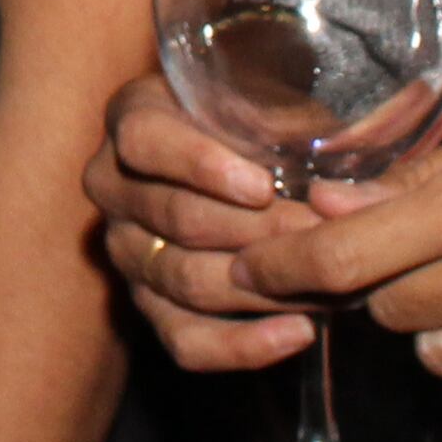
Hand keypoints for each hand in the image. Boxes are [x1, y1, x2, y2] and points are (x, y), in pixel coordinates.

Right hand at [81, 69, 322, 376]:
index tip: (263, 186)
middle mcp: (114, 186)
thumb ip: (282, 114)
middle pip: (175, 217)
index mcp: (133, 120)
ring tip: (327, 282)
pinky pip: (185, 339)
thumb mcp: (270, 98)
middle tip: (323, 235)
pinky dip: (244, 344)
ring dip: (263, 287)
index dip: (200, 165)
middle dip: (257, 231)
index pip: (143, 142)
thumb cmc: (265, 120)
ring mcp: (127, 250)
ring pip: (185, 280)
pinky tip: (299, 331)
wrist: (254, 164)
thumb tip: (319, 145)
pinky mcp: (148, 304)